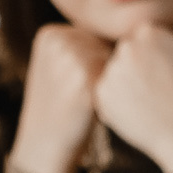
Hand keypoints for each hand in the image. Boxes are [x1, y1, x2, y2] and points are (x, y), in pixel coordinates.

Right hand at [9, 23, 113, 172]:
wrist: (44, 142)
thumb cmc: (60, 105)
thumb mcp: (59, 66)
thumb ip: (82, 45)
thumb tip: (129, 30)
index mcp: (50, 33)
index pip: (94, 35)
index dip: (97, 61)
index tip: (78, 82)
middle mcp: (58, 41)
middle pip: (106, 45)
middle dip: (106, 70)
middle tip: (84, 94)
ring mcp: (71, 58)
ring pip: (115, 61)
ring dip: (113, 81)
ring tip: (89, 100)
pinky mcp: (85, 79)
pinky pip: (116, 78)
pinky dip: (115, 93)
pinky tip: (98, 106)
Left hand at [93, 24, 172, 172]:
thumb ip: (169, 34)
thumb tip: (153, 26)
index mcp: (149, 31)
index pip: (139, 38)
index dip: (151, 58)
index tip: (161, 73)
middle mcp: (126, 46)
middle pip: (123, 54)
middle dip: (135, 69)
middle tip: (155, 89)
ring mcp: (112, 70)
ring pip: (113, 74)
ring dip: (125, 86)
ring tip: (149, 102)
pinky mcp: (101, 94)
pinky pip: (106, 95)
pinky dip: (118, 104)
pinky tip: (139, 112)